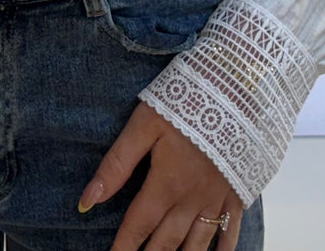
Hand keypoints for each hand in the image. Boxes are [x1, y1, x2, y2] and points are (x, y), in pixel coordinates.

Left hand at [78, 101, 244, 250]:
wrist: (237, 90)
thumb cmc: (187, 101)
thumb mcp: (144, 124)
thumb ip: (116, 164)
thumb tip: (87, 201)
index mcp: (165, 183)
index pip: (138, 225)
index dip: (123, 247)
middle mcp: (191, 198)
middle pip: (166, 240)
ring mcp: (216, 197)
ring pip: (196, 242)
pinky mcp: (237, 190)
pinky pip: (230, 229)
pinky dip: (223, 249)